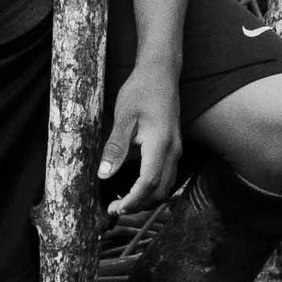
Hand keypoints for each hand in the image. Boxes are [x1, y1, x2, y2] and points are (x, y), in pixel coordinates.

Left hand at [99, 62, 185, 218]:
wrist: (161, 73)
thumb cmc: (141, 91)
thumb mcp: (124, 117)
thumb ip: (116, 147)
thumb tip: (104, 174)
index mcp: (160, 144)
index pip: (147, 184)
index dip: (131, 201)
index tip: (114, 209)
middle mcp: (173, 150)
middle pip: (160, 191)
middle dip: (139, 205)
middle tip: (115, 209)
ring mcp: (176, 149)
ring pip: (167, 187)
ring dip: (147, 199)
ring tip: (124, 202)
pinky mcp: (174, 147)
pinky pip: (168, 177)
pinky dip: (154, 189)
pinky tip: (137, 187)